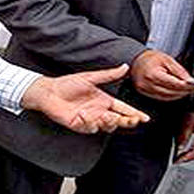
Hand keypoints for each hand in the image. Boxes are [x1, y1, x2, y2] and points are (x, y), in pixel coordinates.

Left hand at [21, 64, 150, 133]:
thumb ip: (109, 75)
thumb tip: (124, 67)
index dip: (134, 114)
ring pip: (107, 126)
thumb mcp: (90, 77)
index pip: (124, 109)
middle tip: (132, 120)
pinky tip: (83, 114)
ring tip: (106, 115)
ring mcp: (91, 120)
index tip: (144, 117)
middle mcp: (99, 111)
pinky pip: (89, 127)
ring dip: (109, 122)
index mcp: (104, 101)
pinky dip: (88, 122)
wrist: (49, 91)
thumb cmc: (67, 84)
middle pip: (119, 121)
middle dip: (127, 121)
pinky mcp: (80, 125)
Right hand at [130, 49, 193, 100]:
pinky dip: (172, 96)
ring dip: (179, 95)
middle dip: (185, 91)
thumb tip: (189, 81)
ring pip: (167, 98)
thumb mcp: (167, 59)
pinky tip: (178, 92)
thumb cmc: (149, 58)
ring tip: (189, 90)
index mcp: (153, 74)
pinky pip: (161, 98)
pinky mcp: (145, 93)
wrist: (135, 60)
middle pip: (171, 93)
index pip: (174, 84)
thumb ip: (179, 71)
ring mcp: (145, 90)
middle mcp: (147, 84)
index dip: (187, 86)